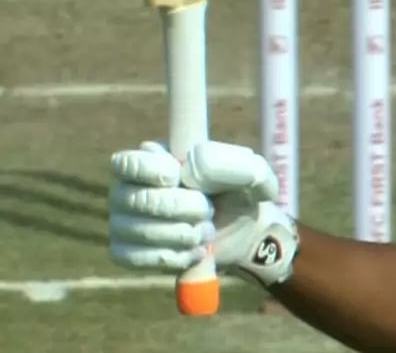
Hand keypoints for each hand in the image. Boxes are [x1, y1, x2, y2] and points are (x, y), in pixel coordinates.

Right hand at [108, 140, 299, 287]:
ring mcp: (122, 220)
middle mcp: (128, 187)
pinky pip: (133, 258)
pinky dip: (172, 257)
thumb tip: (198, 167)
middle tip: (209, 210)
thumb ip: (235, 164)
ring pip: (139, 231)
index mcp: (152, 158)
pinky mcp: (125, 251)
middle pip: (138, 200)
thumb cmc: (241, 193)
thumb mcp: (252, 174)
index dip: (154, 172)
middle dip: (183, 209)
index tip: (181, 177)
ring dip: (183, 235)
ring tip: (207, 231)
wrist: (243, 233)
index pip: (127, 162)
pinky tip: (194, 251)